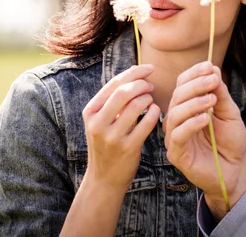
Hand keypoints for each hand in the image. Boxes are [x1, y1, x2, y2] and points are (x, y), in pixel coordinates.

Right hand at [82, 64, 160, 191]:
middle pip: (124, 92)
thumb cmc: (108, 142)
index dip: (134, 72)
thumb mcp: (102, 120)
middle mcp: (98, 123)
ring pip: (136, 106)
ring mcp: (112, 137)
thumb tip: (135, 70)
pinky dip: (154, 113)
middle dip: (142, 84)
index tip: (150, 68)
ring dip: (149, 98)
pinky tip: (155, 112)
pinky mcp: (127, 148)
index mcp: (90, 111)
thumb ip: (114, 98)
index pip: (114, 83)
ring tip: (151, 100)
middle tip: (151, 86)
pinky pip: (146, 123)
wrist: (104, 178)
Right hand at [164, 62, 245, 218]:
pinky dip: (191, 124)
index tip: (209, 66)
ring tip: (212, 100)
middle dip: (196, 85)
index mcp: (187, 106)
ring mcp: (174, 136)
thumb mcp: (229, 112)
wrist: (234, 169)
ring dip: (194, 103)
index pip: (182, 84)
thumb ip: (220, 92)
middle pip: (177, 95)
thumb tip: (212, 69)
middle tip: (212, 80)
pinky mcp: (176, 153)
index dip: (194, 73)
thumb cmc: (230, 141)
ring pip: (175, 113)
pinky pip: (178, 135)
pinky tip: (206, 119)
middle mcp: (177, 119)